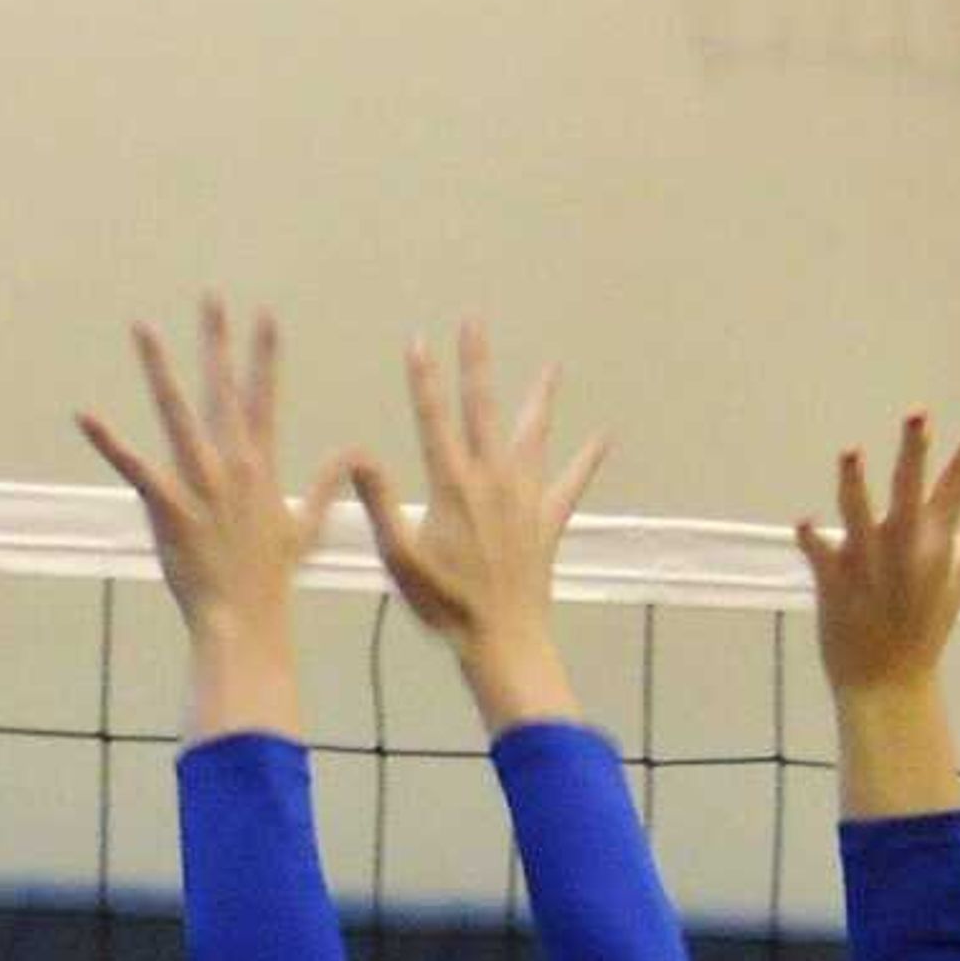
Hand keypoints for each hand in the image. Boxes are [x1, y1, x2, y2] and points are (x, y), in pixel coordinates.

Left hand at [77, 298, 347, 647]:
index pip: (264, 397)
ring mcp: (201, 483)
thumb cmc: (271, 578)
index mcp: (261, 466)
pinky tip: (84, 415)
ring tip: (142, 327)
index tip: (265, 315)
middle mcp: (233, 464)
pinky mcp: (170, 505)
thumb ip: (325, 487)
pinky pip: (135, 466)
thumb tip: (353, 455)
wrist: (245, 618)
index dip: (264, 355)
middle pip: (223, 390)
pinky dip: (108, 441)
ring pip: (177, 412)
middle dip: (218, 342)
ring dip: (159, 367)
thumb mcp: (306, 528)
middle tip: (212, 297)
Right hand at [348, 319, 610, 728]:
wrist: (502, 638)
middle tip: (475, 321)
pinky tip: (603, 437)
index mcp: (451, 486)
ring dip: (540, 399)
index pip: (432, 419)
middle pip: (483, 409)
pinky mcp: (548, 521)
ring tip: (551, 367)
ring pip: (533, 435)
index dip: (423, 379)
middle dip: (476, 363)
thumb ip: (378, 501)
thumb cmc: (444, 604)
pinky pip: (571, 482)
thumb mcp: (398, 556)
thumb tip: (356, 454)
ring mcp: (525, 498)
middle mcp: (492, 481)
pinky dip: (586, 460)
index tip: (418, 340)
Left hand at [793, 404, 959, 699]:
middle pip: (910, 491)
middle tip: (918, 414)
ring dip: (854, 486)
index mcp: (937, 542)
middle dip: (914, 453)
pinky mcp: (836, 585)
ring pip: (859, 517)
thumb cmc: (927, 623)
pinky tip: (803, 523)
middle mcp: (905, 549)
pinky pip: (821, 557)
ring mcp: (870, 566)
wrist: (891, 683)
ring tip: (850, 451)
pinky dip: (812, 541)